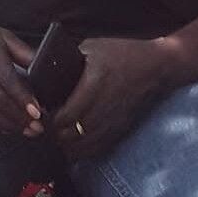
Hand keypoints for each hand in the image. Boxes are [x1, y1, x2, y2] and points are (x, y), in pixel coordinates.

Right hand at [0, 13, 41, 135]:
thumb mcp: (1, 36)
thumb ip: (23, 52)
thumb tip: (45, 70)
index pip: (6, 79)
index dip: (22, 98)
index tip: (37, 112)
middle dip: (18, 117)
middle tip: (36, 128)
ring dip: (6, 125)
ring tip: (23, 131)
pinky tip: (3, 128)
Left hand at [53, 38, 172, 159]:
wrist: (156, 65)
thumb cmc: (124, 53)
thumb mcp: (93, 47)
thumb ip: (70, 61)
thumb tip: (49, 72)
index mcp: (95, 84)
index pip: (67, 115)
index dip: (50, 121)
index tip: (41, 116)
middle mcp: (104, 106)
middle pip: (72, 134)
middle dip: (54, 134)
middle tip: (43, 128)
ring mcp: (113, 120)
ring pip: (84, 145)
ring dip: (67, 145)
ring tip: (56, 137)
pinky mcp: (120, 128)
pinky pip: (98, 147)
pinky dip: (82, 150)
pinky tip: (74, 145)